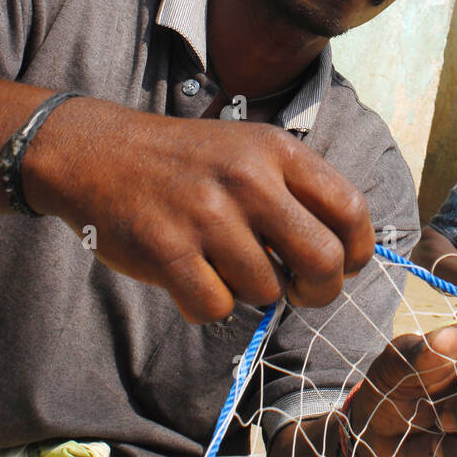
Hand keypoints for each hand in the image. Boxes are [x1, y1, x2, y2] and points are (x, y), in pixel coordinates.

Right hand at [25, 98, 373, 321]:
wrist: (98, 154)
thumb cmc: (188, 162)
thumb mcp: (250, 150)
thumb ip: (297, 191)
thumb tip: (344, 255)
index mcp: (277, 151)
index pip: (351, 209)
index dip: (358, 250)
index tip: (345, 265)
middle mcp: (248, 179)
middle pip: (323, 260)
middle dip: (320, 290)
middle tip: (300, 290)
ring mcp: (207, 216)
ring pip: (267, 291)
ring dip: (253, 293)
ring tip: (228, 267)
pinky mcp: (168, 250)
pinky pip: (216, 307)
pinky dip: (209, 304)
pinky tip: (194, 278)